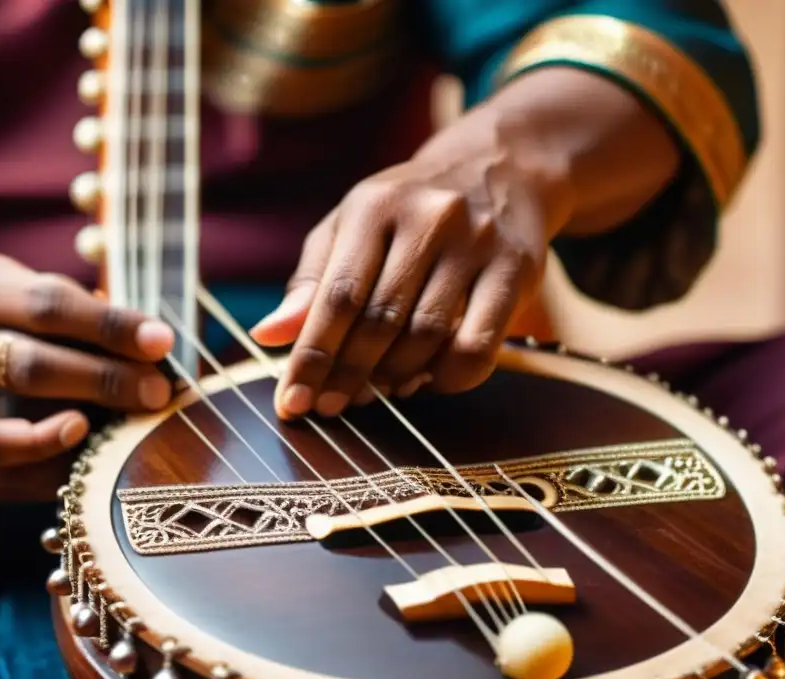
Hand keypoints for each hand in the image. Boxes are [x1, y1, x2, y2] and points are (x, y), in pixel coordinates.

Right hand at [0, 255, 173, 499]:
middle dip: (101, 382)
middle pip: (25, 367)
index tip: (161, 342)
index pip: (47, 305)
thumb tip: (151, 346)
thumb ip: (74, 313)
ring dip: (59, 441)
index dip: (110, 325)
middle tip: (154, 393)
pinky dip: (40, 475)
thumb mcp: (18, 292)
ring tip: (102, 434)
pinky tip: (79, 465)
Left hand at [250, 148, 555, 419]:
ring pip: (426, 335)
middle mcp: (427, 217)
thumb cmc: (408, 210)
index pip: (336, 295)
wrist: (501, 166)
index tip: (292, 402)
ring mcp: (477, 242)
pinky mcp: (517, 268)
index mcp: (374, 205)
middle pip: (379, 319)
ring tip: (378, 390)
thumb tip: (267, 336)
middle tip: (332, 406)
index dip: (311, 356)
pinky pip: (478, 345)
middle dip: (348, 374)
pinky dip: (448, 378)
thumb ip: (311, 281)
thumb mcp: (351, 227)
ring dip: (396, 377)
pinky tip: (429, 381)